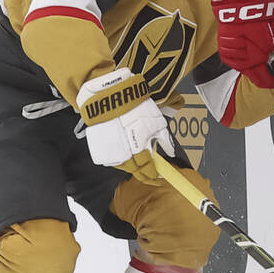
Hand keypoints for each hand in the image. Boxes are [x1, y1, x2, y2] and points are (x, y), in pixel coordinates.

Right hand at [77, 68, 173, 184]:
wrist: (110, 95)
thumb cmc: (135, 105)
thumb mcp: (156, 120)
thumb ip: (164, 139)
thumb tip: (170, 152)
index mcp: (139, 146)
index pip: (147, 168)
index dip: (153, 175)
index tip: (159, 177)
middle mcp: (125, 151)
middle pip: (135, 171)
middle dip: (144, 175)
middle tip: (151, 176)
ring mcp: (112, 149)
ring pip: (124, 167)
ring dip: (133, 170)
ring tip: (140, 169)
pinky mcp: (103, 146)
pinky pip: (114, 160)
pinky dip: (122, 162)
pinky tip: (127, 160)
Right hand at [211, 0, 273, 87]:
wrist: (243, 6)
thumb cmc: (260, 19)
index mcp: (255, 60)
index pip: (262, 80)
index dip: (269, 81)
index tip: (272, 81)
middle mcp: (241, 60)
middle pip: (252, 73)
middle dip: (260, 68)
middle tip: (266, 58)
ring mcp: (230, 54)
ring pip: (242, 66)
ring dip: (249, 60)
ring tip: (253, 47)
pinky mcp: (223, 48)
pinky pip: (233, 58)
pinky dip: (239, 54)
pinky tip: (244, 45)